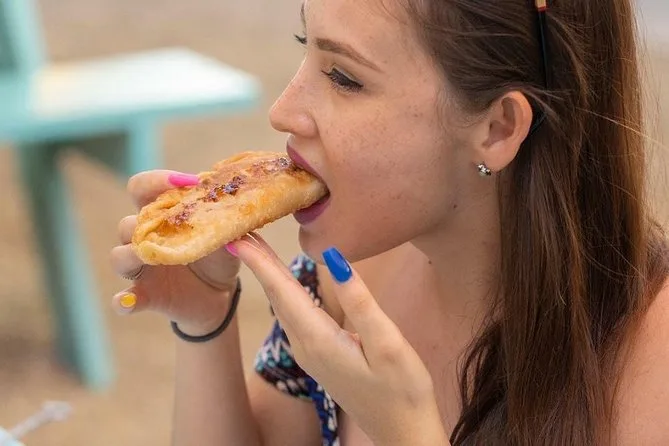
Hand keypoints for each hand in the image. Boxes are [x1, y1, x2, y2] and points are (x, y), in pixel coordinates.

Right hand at [109, 170, 240, 334]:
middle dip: (141, 222)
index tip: (185, 182)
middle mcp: (145, 239)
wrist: (221, 295)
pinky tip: (128, 301)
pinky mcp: (144, 296)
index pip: (141, 189)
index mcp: (161, 216)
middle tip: (165, 222)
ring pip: (119, 256)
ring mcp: (141, 269)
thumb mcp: (226, 237)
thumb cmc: (218, 256)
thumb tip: (237, 209)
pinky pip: (124, 300)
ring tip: (146, 255)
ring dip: (130, 254)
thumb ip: (227, 221)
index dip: (155, 181)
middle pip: (126, 223)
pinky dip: (124, 301)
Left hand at [226, 233, 448, 445]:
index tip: (238, 237)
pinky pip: (293, 316)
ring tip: (259, 247)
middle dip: (259, 262)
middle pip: (277, 296)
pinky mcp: (319, 357)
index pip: (282, 292)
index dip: (260, 262)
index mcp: (319, 340)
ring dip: (269, 276)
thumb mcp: (387, 344)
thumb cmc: (402, 391)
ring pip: (283, 306)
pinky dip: (284, 292)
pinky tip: (285, 282)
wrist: (403, 433)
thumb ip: (360, 301)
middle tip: (243, 230)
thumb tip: (334, 258)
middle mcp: (306, 347)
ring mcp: (310, 354)